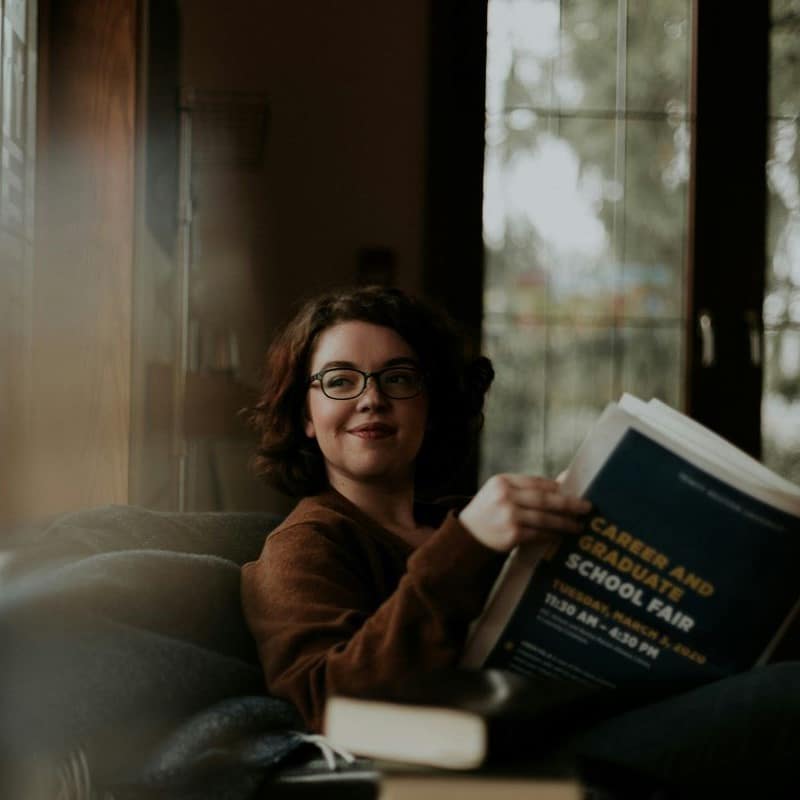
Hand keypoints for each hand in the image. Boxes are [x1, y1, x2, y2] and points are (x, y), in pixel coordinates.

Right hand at [459, 474, 591, 552]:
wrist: (465, 536)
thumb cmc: (488, 512)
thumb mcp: (499, 492)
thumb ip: (525, 488)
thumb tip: (562, 482)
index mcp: (502, 481)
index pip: (537, 482)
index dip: (557, 488)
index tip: (573, 491)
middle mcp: (505, 496)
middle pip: (545, 499)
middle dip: (569, 504)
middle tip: (587, 507)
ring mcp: (509, 515)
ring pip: (545, 518)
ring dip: (565, 522)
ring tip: (578, 525)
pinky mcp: (512, 534)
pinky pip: (538, 534)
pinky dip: (551, 535)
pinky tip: (560, 536)